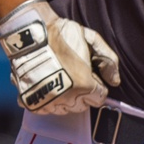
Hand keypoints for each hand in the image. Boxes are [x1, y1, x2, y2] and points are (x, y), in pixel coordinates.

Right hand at [0, 0, 120, 114]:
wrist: (27, 35)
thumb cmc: (59, 35)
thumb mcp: (90, 39)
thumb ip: (108, 60)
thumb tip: (115, 81)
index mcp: (84, 86)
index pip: (99, 97)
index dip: (96, 84)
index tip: (88, 74)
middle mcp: (67, 99)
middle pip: (82, 105)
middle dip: (82, 92)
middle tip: (73, 74)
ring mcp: (48, 102)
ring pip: (64, 109)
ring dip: (65, 97)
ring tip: (58, 78)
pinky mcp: (31, 103)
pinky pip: (45, 109)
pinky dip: (46, 100)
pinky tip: (45, 85)